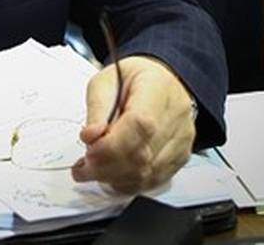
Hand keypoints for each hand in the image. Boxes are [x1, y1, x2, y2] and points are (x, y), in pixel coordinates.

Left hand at [72, 56, 194, 193]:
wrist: (161, 82)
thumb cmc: (133, 79)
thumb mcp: (106, 80)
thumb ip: (97, 108)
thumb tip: (90, 137)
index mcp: (157, 90)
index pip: (140, 125)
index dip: (111, 145)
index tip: (88, 151)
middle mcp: (176, 117)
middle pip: (142, 156)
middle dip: (105, 167)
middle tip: (82, 168)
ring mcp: (181, 141)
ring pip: (147, 174)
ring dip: (113, 178)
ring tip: (92, 170)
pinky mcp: (180, 158)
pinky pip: (153, 181)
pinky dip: (128, 183)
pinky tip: (112, 175)